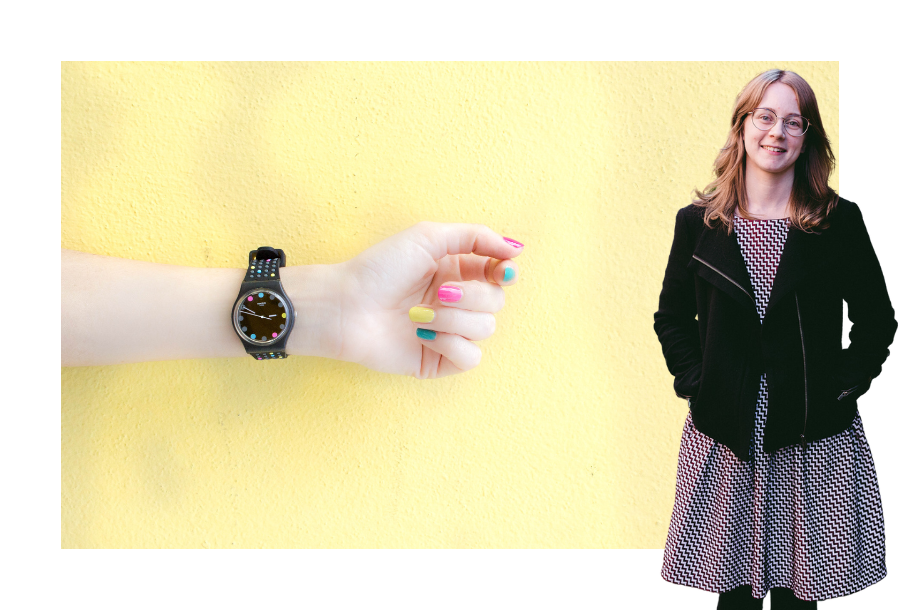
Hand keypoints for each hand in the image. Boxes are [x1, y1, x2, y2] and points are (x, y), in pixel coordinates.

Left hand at [336, 222, 522, 377]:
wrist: (346, 306)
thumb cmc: (379, 269)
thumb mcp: (427, 237)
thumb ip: (475, 236)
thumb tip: (515, 249)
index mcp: (456, 272)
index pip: (499, 273)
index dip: (505, 272)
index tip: (501, 270)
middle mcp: (456, 302)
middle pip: (496, 301)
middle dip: (470, 296)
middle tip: (438, 293)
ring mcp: (448, 333)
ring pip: (485, 329)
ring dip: (453, 320)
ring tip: (418, 315)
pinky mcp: (438, 360)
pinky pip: (470, 357)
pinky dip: (450, 345)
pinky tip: (422, 336)